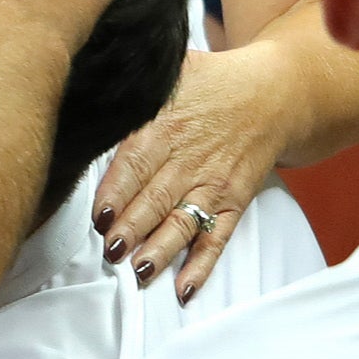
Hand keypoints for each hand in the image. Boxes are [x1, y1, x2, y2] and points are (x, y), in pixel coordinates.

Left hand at [90, 46, 288, 302]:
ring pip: (182, 223)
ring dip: (160, 251)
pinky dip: (201, 265)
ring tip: (140, 271)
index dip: (116, 192)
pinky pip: (216, 238)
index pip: (135, 163)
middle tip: (110, 251)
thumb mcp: (169, 70)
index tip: (98, 215)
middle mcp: (188, 158)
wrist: (271, 94)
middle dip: (132, 227)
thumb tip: (87, 82)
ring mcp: (212, 184)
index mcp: (164, 125)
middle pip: (156, 198)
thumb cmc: (209, 82)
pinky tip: (184, 288)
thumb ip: (131, 85)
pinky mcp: (233, 202)